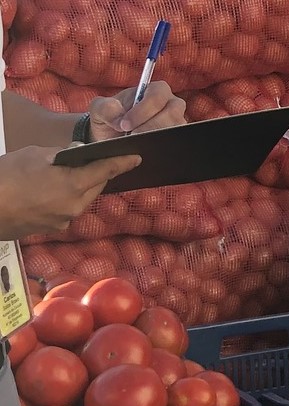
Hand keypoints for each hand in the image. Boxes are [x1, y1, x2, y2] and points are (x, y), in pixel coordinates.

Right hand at [0, 148, 141, 236]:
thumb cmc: (5, 177)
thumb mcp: (33, 155)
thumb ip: (60, 155)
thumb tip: (76, 154)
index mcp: (73, 184)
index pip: (106, 171)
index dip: (122, 162)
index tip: (136, 158)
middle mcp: (75, 205)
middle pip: (97, 185)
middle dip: (98, 173)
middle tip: (96, 161)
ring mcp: (65, 219)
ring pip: (84, 198)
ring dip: (82, 186)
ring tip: (66, 174)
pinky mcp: (55, 227)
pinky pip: (68, 208)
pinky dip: (66, 197)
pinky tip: (51, 190)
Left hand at [88, 81, 186, 140]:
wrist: (112, 138)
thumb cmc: (109, 119)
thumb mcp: (99, 109)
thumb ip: (105, 108)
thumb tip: (119, 119)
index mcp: (155, 91)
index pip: (157, 96)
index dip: (143, 110)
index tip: (125, 125)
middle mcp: (172, 105)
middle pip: (172, 114)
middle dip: (151, 127)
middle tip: (132, 137)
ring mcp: (177, 124)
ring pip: (177, 130)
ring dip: (157, 138)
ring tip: (138, 144)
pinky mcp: (178, 140)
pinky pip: (176, 144)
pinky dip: (163, 148)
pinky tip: (147, 151)